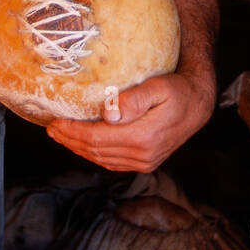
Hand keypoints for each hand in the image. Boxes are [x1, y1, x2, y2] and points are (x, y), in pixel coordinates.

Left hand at [46, 70, 214, 171]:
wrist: (198, 106)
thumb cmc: (177, 91)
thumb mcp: (159, 87)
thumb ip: (134, 99)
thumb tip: (110, 113)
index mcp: (143, 137)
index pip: (97, 138)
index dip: (73, 132)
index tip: (55, 122)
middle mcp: (143, 155)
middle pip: (96, 151)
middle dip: (70, 140)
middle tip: (51, 129)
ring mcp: (144, 162)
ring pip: (102, 159)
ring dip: (79, 149)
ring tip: (61, 136)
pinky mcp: (145, 163)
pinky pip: (112, 162)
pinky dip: (94, 154)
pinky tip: (82, 144)